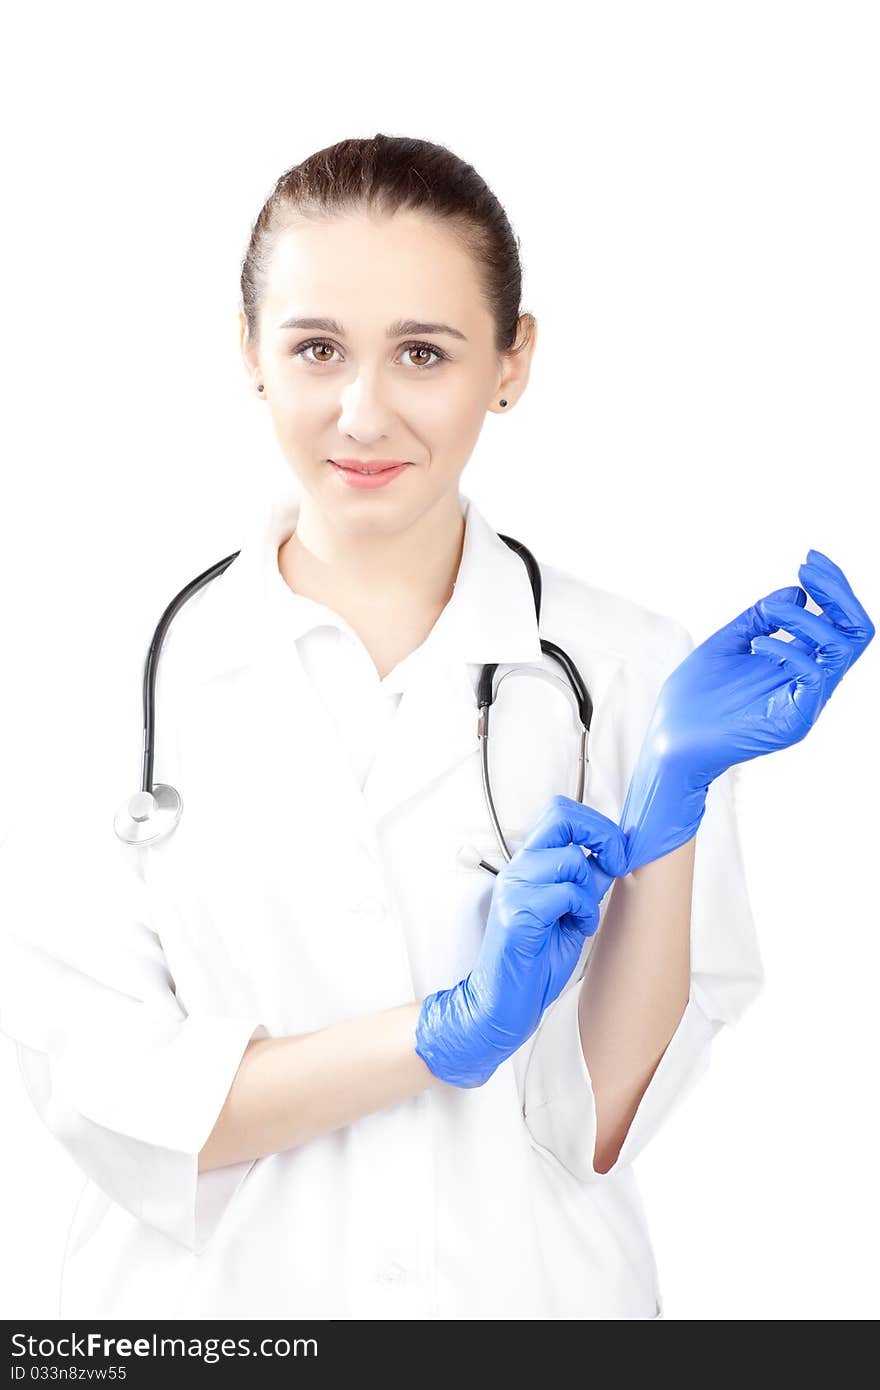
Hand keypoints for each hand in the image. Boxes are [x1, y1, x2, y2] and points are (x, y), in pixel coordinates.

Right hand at [415, 797, 626, 1086]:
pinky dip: (582, 911)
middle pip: (562, 816)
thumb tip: (613, 855)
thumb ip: (585, 883)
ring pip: (571, 860)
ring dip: (589, 890)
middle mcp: (519, 869)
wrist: (500, 1003)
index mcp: (529, 866)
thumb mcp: (570, 914)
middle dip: (602, 834)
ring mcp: (515, 888)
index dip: (597, 825)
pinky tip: (576, 928)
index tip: (617, 853)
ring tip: (582, 917)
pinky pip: (565, 893)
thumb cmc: (534, 962)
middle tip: (617, 862)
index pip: (561, 814)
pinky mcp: (518, 912)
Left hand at [620, 548, 873, 872]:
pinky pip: (814, 676)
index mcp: (798, 664)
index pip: (838, 622)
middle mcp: (809, 682)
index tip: (809, 559)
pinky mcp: (792, 721)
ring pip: (841, 649)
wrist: (669, 741)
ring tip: (769, 614)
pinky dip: (791, 648)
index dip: (832, 587)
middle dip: (838, 593)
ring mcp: (804, 703)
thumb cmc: (694, 698)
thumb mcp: (727, 644)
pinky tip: (759, 643)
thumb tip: (796, 592)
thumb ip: (760, 618)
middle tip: (807, 569)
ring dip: (808, 619)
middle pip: (855, 632)